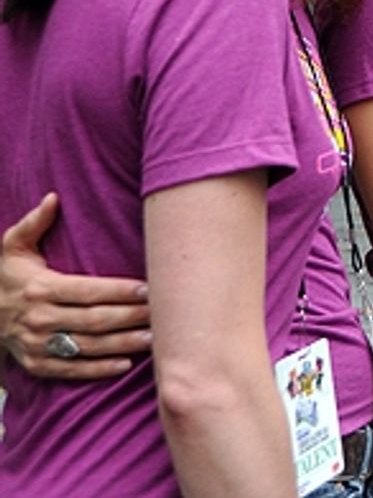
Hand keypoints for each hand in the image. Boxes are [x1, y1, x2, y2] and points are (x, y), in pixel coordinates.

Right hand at [2, 193, 151, 378]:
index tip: (148, 288)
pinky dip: (98, 369)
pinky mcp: (37, 364)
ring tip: (154, 339)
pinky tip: (125, 364)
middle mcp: (39, 318)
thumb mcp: (12, 246)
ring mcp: (37, 344)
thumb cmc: (5, 276)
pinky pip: (71, 370)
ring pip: (88, 346)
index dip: (120, 291)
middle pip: (94, 320)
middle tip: (162, 314)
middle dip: (130, 317)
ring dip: (122, 344)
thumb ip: (34, 223)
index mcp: (40, 288)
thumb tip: (53, 197)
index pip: (88, 291)